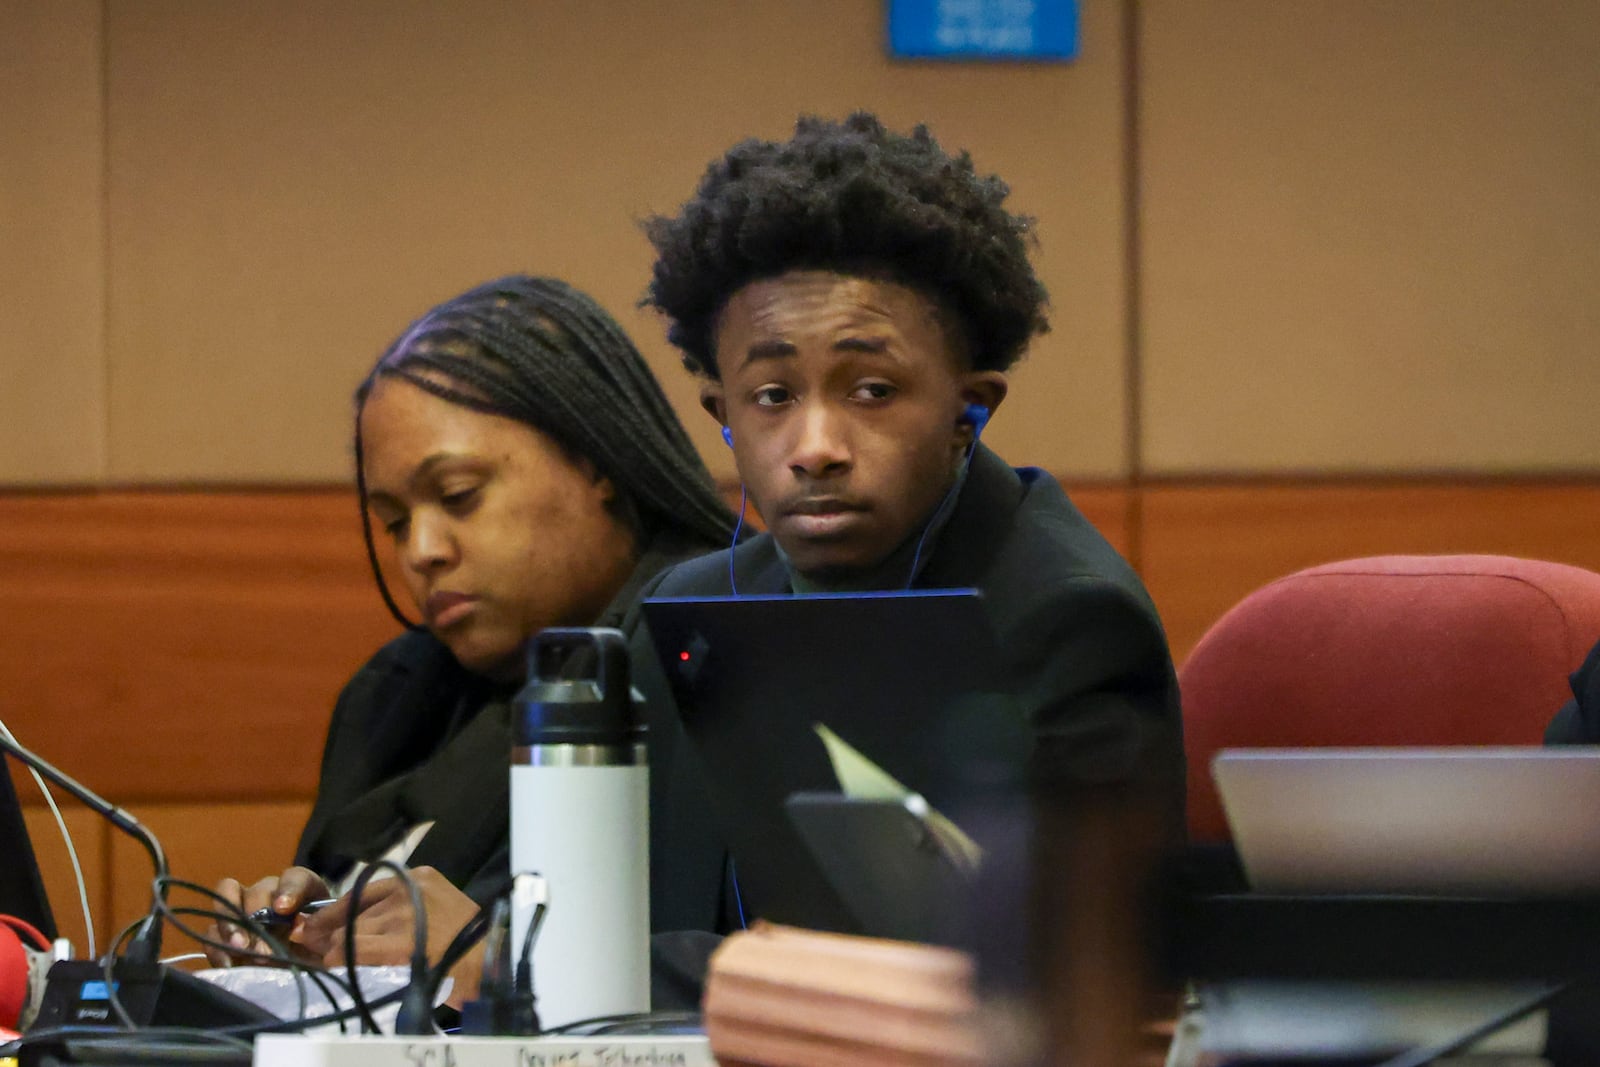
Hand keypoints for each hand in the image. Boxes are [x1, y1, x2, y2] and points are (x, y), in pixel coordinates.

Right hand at [204, 867, 330, 966]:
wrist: (305, 977)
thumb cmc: (322, 953)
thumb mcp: (330, 941)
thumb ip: (318, 930)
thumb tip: (297, 928)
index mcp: (303, 891)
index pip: (296, 878)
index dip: (289, 890)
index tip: (284, 909)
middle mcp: (272, 895)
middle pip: (259, 890)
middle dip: (258, 916)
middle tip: (262, 943)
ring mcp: (245, 912)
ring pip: (228, 899)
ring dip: (233, 924)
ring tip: (240, 948)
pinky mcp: (225, 936)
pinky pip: (212, 931)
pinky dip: (217, 946)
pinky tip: (229, 963)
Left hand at [300, 866, 484, 1006]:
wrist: (492, 960)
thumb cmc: (468, 939)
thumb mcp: (439, 905)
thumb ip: (404, 907)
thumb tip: (356, 923)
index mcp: (419, 877)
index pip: (363, 892)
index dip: (336, 910)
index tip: (317, 922)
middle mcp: (408, 889)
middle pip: (354, 911)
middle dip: (329, 929)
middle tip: (309, 941)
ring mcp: (404, 914)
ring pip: (351, 930)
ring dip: (333, 945)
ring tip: (322, 956)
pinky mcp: (401, 942)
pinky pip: (355, 949)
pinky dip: (339, 957)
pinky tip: (331, 962)